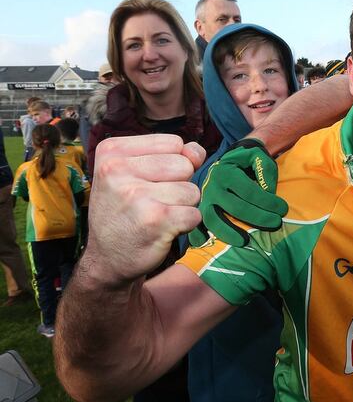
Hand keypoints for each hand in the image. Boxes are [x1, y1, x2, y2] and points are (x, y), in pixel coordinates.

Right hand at [87, 135, 204, 284]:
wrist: (106, 259)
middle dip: (180, 185)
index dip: (173, 164)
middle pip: (185, 165)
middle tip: (155, 202)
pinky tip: (164, 229)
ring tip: (158, 216)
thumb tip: (198, 151)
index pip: (173, 142)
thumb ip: (170, 155)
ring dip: (183, 207)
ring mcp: (136, 195)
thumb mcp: (133, 173)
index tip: (149, 182)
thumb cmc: (124, 211)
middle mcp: (118, 170)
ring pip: (192, 190)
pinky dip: (186, 224)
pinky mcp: (155, 220)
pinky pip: (194, 214)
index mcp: (111, 151)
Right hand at [188, 139, 288, 247]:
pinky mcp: (197, 213)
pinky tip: (211, 244)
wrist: (223, 165)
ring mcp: (202, 202)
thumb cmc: (244, 164)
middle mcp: (212, 187)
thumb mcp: (256, 156)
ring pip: (213, 220)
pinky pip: (194, 228)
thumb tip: (268, 190)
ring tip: (246, 242)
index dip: (268, 202)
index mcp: (226, 172)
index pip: (250, 191)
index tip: (283, 210)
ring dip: (230, 233)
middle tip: (276, 223)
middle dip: (259, 218)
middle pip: (236, 208)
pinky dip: (200, 238)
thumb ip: (265, 168)